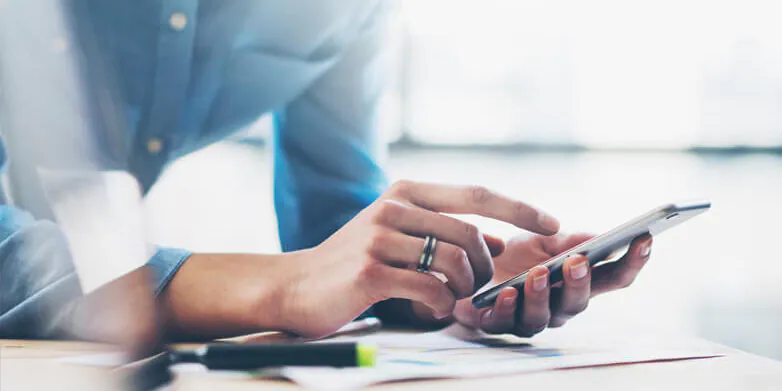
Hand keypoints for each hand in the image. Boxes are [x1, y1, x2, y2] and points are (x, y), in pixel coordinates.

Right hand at [277, 180, 558, 336]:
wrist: (296, 285)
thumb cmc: (353, 261)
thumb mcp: (398, 234)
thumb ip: (442, 232)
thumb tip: (494, 242)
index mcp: (405, 192)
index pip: (475, 194)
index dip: (519, 209)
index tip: (553, 225)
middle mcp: (393, 207)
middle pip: (469, 234)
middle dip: (486, 268)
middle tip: (478, 288)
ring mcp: (380, 237)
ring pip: (454, 263)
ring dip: (463, 290)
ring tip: (451, 301)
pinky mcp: (370, 271)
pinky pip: (430, 290)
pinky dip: (441, 306)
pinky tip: (431, 311)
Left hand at [454, 232, 652, 336]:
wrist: (465, 268)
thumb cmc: (510, 258)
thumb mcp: (539, 241)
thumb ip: (567, 241)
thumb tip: (600, 236)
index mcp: (575, 283)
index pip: (613, 278)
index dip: (633, 262)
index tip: (646, 238)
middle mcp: (557, 306)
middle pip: (579, 302)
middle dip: (580, 282)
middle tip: (578, 261)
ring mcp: (527, 318)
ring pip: (543, 316)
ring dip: (542, 295)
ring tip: (538, 274)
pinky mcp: (495, 323)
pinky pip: (504, 322)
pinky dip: (506, 307)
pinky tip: (506, 293)